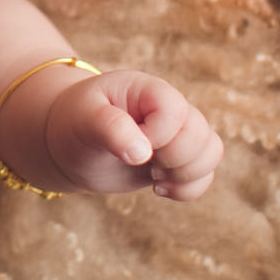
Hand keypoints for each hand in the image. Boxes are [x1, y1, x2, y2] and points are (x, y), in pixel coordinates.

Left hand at [43, 70, 221, 200]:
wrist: (67, 145)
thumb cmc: (73, 123)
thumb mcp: (84, 119)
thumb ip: (111, 129)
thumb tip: (142, 154)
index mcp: (147, 90)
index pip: (176, 111)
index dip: (159, 136)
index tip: (129, 146)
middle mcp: (168, 109)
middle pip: (202, 134)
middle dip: (176, 158)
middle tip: (144, 163)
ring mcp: (175, 134)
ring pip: (212, 152)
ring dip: (187, 174)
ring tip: (154, 176)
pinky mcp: (176, 159)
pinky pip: (204, 174)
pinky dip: (188, 189)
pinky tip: (158, 188)